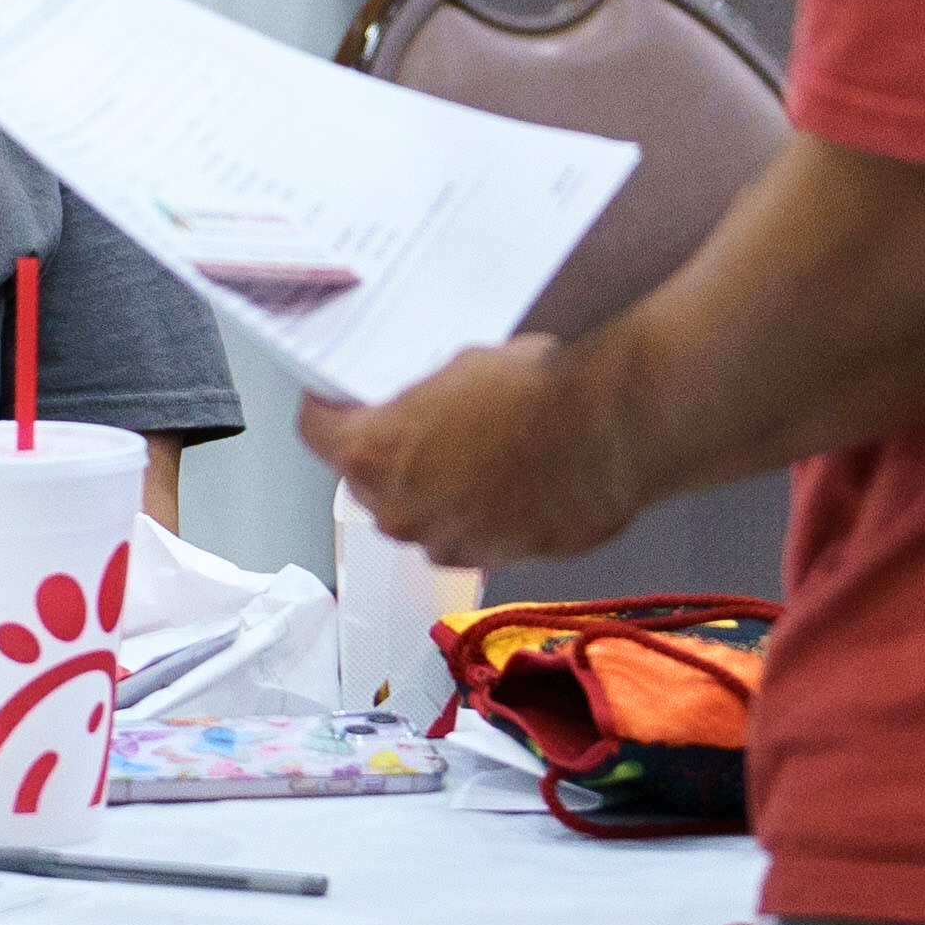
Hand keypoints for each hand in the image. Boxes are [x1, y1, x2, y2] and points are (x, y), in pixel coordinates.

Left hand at [301, 337, 638, 566]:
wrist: (608, 431)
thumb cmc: (535, 390)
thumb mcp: (459, 365)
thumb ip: (418, 397)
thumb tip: (420, 401)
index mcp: (372, 454)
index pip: (316, 431)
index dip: (329, 409)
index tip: (340, 397)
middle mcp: (398, 510)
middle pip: (368, 478)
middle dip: (389, 453)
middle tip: (422, 421)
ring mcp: (445, 542)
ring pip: (421, 510)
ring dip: (438, 487)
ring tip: (481, 449)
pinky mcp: (492, 559)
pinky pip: (468, 533)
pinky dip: (479, 511)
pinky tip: (513, 477)